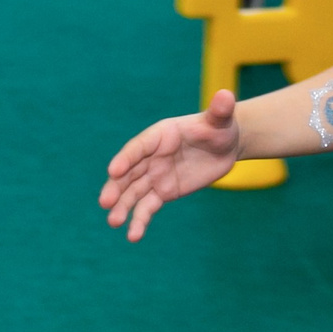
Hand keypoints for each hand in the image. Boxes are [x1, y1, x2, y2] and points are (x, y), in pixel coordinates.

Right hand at [98, 89, 241, 240]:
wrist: (224, 146)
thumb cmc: (220, 127)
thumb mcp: (222, 119)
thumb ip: (220, 111)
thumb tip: (227, 96)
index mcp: (160, 135)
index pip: (138, 147)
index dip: (126, 158)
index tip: (113, 171)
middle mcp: (152, 156)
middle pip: (128, 173)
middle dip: (116, 188)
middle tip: (105, 203)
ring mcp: (155, 175)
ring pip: (133, 193)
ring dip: (122, 208)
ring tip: (114, 223)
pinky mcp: (163, 192)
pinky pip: (148, 207)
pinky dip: (140, 220)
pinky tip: (134, 235)